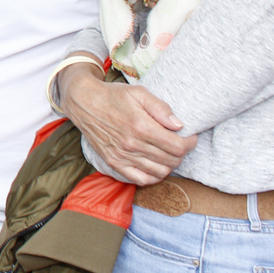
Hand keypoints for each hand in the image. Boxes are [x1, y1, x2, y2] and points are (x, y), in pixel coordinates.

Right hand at [62, 67, 196, 185]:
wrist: (84, 102)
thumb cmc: (113, 96)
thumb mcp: (139, 93)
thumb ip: (161, 109)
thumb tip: (179, 125)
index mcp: (141, 127)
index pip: (178, 147)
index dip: (190, 143)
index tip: (190, 136)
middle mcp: (132, 145)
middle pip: (171, 160)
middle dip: (181, 153)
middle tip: (180, 143)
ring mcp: (122, 156)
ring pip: (159, 172)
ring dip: (170, 164)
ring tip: (168, 153)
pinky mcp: (113, 162)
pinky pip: (140, 179)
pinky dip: (153, 176)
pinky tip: (156, 166)